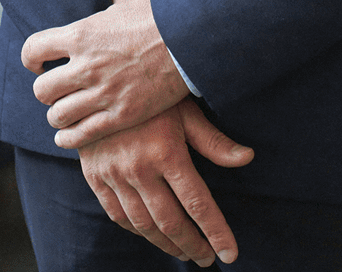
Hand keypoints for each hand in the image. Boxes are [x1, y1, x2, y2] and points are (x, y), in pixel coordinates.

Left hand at [23, 0, 186, 148]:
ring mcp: (103, 93)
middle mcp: (85, 66)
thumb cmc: (162, 14)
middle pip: (42, 89)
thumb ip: (113, 0)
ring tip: (64, 113)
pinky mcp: (121, 116)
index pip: (33, 50)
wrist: (192, 39)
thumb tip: (113, 1)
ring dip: (57, 115)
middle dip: (46, 91)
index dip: (31, 59)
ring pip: (58, 115)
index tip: (37, 64)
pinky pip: (82, 134)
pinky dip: (68, 138)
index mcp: (80, 34)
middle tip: (56, 91)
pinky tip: (66, 137)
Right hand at [78, 98, 254, 266]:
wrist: (95, 82)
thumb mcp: (184, 110)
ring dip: (166, 244)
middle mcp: (138, 168)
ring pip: (143, 224)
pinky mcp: (94, 176)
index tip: (230, 254)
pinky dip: (136, 230)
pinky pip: (117, 214)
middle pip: (170, 222)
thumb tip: (247, 158)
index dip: (216, 233)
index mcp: (166, 152)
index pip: (198, 204)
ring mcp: (113, 174)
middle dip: (192, 246)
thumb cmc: (149, 94)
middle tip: (206, 259)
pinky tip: (151, 234)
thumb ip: (213, 140)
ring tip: (183, 252)